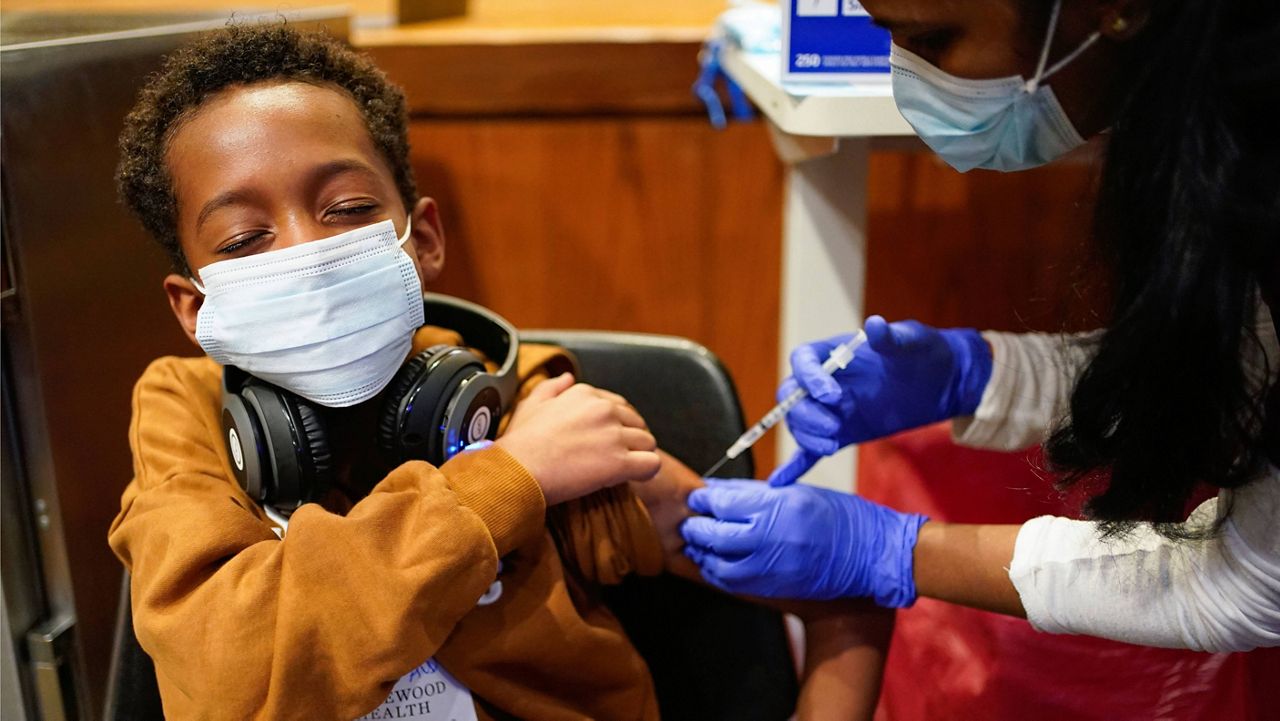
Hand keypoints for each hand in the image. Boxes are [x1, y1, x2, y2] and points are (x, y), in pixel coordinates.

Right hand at [497, 373, 660, 505]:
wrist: (517, 470)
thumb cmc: (521, 443)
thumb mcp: (531, 405)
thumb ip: (551, 387)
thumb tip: (567, 377)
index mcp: (584, 394)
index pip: (619, 406)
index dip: (615, 426)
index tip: (604, 442)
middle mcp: (603, 409)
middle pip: (637, 423)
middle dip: (630, 440)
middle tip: (615, 457)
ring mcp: (613, 435)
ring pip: (647, 443)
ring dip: (638, 456)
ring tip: (623, 470)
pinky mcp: (619, 462)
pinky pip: (652, 464)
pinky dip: (647, 472)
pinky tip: (635, 478)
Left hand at [680, 479, 926, 606]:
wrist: (869, 556)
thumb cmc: (838, 516)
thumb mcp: (797, 492)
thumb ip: (755, 492)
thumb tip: (718, 489)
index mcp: (776, 507)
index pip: (723, 503)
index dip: (704, 499)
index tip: (698, 496)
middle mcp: (769, 538)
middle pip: (714, 534)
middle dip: (696, 526)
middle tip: (690, 520)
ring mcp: (770, 567)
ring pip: (717, 562)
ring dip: (702, 552)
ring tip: (697, 543)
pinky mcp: (773, 587)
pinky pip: (731, 582)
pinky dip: (716, 572)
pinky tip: (713, 563)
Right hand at [770, 316, 990, 485]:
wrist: (941, 381)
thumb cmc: (923, 352)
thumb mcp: (912, 341)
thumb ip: (891, 338)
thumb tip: (875, 325)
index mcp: (834, 353)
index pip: (803, 361)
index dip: (809, 379)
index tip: (832, 395)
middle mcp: (824, 381)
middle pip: (793, 397)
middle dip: (806, 414)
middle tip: (834, 427)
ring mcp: (831, 409)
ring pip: (800, 424)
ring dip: (807, 437)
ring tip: (833, 445)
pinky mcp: (842, 432)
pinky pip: (811, 450)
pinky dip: (797, 465)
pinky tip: (782, 480)